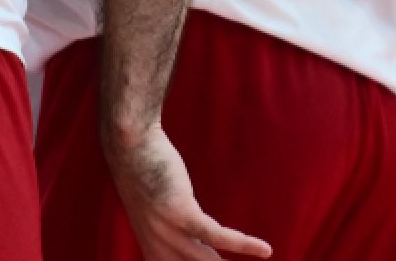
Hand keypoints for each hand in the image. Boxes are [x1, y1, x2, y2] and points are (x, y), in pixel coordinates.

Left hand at [105, 123, 271, 259]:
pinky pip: (218, 237)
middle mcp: (158, 247)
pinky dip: (244, 245)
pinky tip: (265, 249)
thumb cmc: (143, 174)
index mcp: (151, 250)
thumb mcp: (151, 211)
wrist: (130, 146)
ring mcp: (168, 232)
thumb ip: (170, 230)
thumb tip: (196, 237)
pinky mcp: (181, 214)